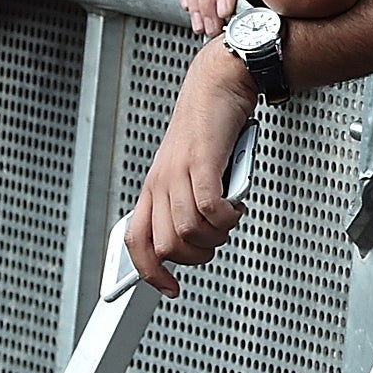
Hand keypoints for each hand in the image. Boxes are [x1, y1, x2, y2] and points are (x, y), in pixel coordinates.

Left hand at [123, 42, 256, 294]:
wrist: (218, 83)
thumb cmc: (209, 125)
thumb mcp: (191, 168)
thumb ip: (191, 199)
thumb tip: (203, 232)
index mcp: (153, 187)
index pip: (136, 242)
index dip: (150, 273)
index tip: (170, 289)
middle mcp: (160, 182)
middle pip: (166, 245)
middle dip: (196, 256)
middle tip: (216, 242)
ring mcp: (178, 172)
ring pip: (188, 231)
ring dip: (215, 237)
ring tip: (229, 221)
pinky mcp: (201, 162)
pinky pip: (209, 208)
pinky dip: (226, 218)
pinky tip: (236, 209)